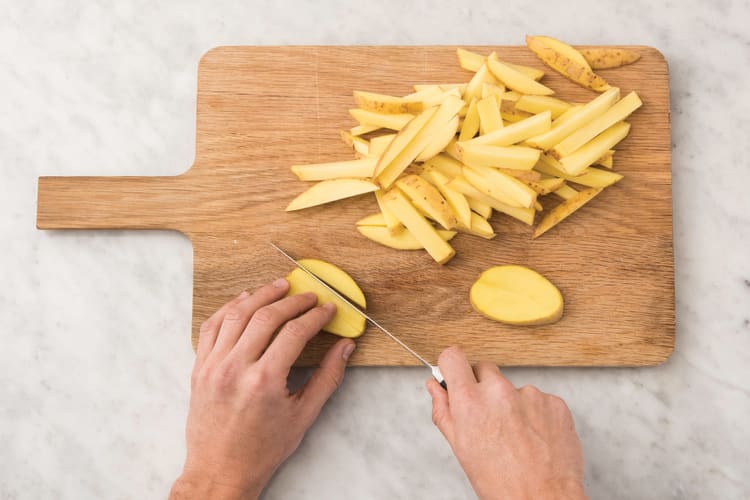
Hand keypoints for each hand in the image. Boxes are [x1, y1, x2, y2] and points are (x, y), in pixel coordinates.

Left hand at [170, 278, 355, 499]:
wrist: (220, 470)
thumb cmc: (262, 449)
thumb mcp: (303, 416)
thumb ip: (327, 377)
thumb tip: (346, 347)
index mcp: (264, 381)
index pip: (294, 332)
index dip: (315, 316)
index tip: (327, 309)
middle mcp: (236, 369)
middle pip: (266, 317)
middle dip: (292, 301)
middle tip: (308, 295)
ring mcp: (213, 366)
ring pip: (236, 314)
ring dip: (260, 295)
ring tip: (279, 286)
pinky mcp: (199, 368)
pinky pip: (211, 326)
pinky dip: (228, 308)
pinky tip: (244, 300)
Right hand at [427, 347, 585, 499]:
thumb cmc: (501, 482)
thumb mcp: (461, 448)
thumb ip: (444, 411)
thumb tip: (435, 387)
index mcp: (470, 402)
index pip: (453, 357)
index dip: (452, 365)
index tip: (455, 373)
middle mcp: (499, 391)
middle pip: (483, 368)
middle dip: (482, 386)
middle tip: (487, 417)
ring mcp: (530, 394)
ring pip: (513, 387)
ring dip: (511, 403)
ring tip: (516, 437)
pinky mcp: (554, 402)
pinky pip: (539, 399)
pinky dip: (536, 414)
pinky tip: (534, 438)